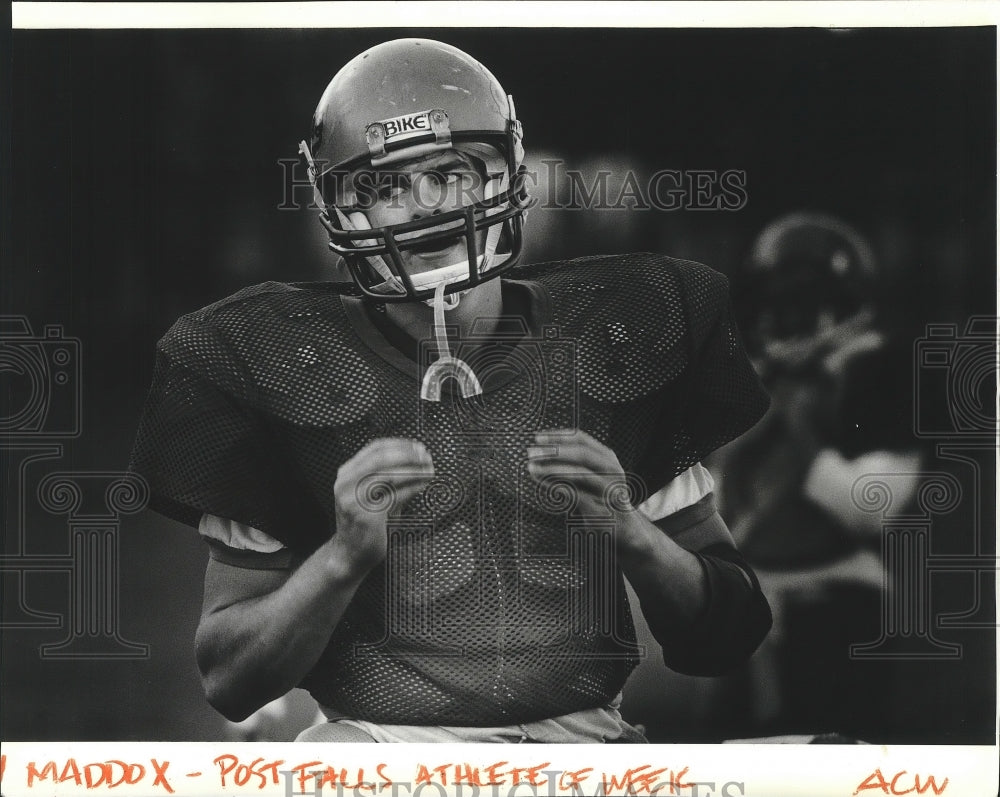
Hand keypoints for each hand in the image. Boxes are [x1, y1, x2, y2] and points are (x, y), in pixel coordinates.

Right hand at [332, 437, 434, 572]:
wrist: (350, 552)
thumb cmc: (365, 521)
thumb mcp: (371, 492)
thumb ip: (387, 475)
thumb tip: (416, 459)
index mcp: (346, 474)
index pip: (374, 448)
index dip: (399, 444)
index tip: (417, 446)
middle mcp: (347, 484)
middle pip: (381, 457)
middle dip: (408, 455)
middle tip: (426, 456)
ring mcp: (355, 499)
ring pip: (390, 475)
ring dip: (414, 470)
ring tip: (429, 470)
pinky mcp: (368, 515)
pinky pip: (396, 495)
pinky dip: (413, 487)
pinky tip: (423, 485)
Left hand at [526, 429, 649, 552]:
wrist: (624, 529)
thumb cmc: (602, 499)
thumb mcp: (590, 476)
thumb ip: (571, 465)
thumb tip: (540, 455)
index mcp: (607, 458)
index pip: (582, 439)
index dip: (558, 436)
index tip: (538, 437)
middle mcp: (612, 470)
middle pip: (583, 453)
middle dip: (555, 451)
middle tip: (532, 452)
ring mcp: (610, 489)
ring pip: (581, 473)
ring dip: (553, 469)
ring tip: (533, 468)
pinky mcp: (603, 508)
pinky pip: (578, 495)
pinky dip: (558, 488)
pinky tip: (544, 484)